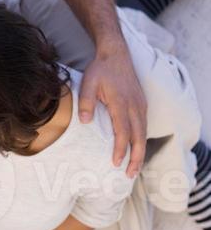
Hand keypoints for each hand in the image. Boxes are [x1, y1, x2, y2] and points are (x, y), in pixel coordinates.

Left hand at [79, 46, 146, 177]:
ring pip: (143, 133)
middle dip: (135, 157)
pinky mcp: (141, 104)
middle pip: (138, 137)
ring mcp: (140, 105)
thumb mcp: (88, 83)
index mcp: (121, 103)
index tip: (116, 163)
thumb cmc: (100, 70)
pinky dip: (141, 141)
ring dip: (140, 152)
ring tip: (134, 169)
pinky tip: (136, 150)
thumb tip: (85, 122)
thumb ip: (86, 102)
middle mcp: (135, 106)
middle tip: (129, 175)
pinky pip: (143, 126)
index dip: (121, 148)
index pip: (123, 131)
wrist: (116, 54)